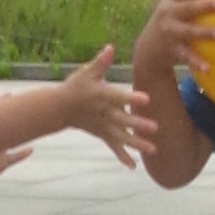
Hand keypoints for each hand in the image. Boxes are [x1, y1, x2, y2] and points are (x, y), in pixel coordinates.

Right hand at [53, 47, 156, 169]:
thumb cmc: (76, 86)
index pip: (119, 97)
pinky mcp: (102, 134)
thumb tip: (111, 47)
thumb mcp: (86, 72)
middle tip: (155, 128)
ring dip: (136, 144)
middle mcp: (104, 113)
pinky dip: (122, 156)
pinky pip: (113, 147)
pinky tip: (133, 166)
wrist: (60, 107)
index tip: (146, 99)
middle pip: (123, 119)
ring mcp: (103, 126)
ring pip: (121, 136)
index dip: (132, 98)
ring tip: (153, 150)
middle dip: (138, 125)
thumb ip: (101, 62)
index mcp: (102, 95)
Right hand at [138, 0, 214, 72]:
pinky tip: (210, 67)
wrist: (148, 49)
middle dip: (204, 6)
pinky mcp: (172, 52)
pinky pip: (186, 57)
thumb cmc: (167, 18)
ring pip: (188, 32)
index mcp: (170, 0)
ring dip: (205, 33)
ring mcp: (170, 34)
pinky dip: (197, 62)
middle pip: (187, 9)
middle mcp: (168, 15)